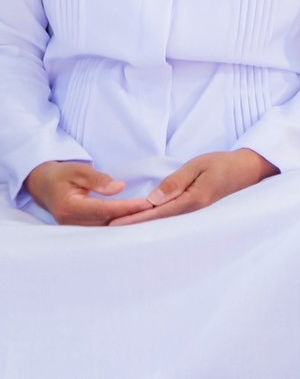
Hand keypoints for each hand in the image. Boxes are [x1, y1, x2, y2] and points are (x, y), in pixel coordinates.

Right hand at [23, 161, 153, 225]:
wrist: (43, 183)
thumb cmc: (62, 174)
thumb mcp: (79, 170)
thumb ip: (98, 179)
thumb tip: (119, 188)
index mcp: (70, 207)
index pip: (104, 210)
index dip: (127, 208)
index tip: (147, 204)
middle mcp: (71, 222)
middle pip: (107, 223)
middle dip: (132, 218)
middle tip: (156, 212)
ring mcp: (74, 228)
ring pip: (106, 229)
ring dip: (127, 223)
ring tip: (150, 217)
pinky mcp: (80, 228)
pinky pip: (102, 228)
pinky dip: (119, 224)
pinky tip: (135, 221)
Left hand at [108, 149, 278, 226]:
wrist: (249, 170)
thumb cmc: (224, 164)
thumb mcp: (199, 165)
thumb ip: (176, 181)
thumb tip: (153, 199)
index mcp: (192, 201)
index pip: (156, 213)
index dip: (133, 219)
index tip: (113, 224)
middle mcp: (193, 213)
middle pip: (157, 223)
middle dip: (133, 227)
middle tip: (108, 231)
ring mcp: (195, 215)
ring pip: (163, 224)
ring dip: (143, 226)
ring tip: (120, 229)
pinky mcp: (196, 213)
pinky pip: (172, 220)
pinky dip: (155, 222)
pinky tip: (145, 223)